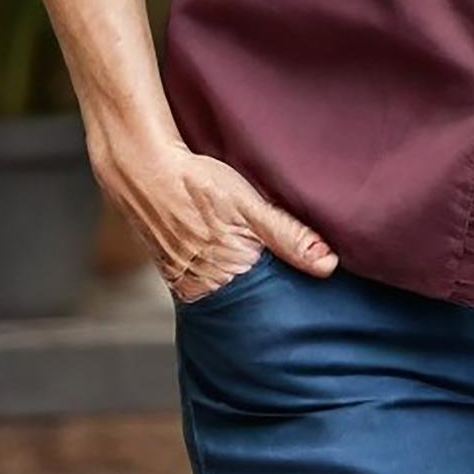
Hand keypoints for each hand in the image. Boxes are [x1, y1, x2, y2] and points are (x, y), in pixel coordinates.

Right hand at [93, 130, 338, 301]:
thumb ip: (289, 236)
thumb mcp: (250, 205)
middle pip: (248, 303)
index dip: (290, 297)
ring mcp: (186, 282)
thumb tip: (328, 265)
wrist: (145, 169)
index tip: (309, 295)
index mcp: (229, 275)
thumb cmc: (199, 183)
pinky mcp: (173, 274)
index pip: (270, 304)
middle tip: (288, 285)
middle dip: (267, 296)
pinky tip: (230, 266)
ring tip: (259, 273)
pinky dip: (220, 280)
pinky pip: (204, 287)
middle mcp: (205, 287)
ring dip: (242, 288)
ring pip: (227, 295)